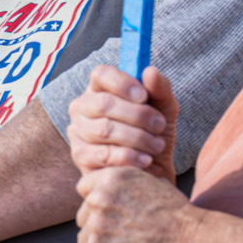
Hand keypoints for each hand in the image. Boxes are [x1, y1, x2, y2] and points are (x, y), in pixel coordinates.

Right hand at [68, 65, 178, 184]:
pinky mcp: (80, 156)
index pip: (101, 75)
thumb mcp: (164, 109)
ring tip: (157, 145)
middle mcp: (82, 107)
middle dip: (137, 115)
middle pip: (103, 103)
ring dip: (138, 138)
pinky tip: (145, 160)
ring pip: (105, 129)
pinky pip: (102, 154)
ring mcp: (78, 132)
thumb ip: (160, 89)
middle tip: (159, 125)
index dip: (122, 83)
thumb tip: (150, 71)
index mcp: (100, 89)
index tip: (144, 96)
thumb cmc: (153, 134)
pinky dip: (129, 156)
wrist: (152, 171)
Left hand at [76, 166, 197, 242]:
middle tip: (119, 233)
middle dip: (96, 224)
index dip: (95, 199)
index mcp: (110, 179)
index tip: (106, 210)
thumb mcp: (151, 182)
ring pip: (84, 240)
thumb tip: (104, 188)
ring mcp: (97, 230)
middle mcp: (99, 201)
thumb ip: (121, 184)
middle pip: (82, 216)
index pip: (83, 188)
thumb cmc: (175, 214)